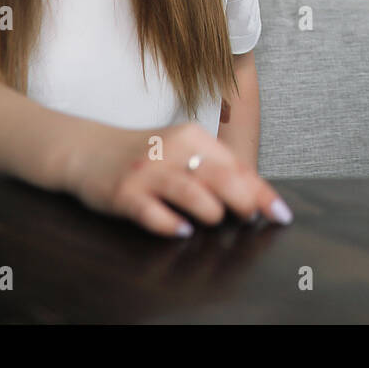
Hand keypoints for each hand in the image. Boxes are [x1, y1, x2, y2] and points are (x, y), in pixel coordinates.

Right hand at [65, 122, 290, 237]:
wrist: (87, 150)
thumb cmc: (147, 154)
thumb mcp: (182, 150)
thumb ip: (216, 167)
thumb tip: (258, 196)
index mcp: (192, 136)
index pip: (236, 165)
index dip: (262, 193)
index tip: (281, 214)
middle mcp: (171, 150)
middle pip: (220, 176)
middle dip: (243, 201)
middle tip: (248, 218)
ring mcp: (146, 171)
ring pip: (190, 192)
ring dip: (210, 211)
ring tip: (215, 220)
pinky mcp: (124, 193)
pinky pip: (152, 212)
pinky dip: (170, 224)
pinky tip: (181, 231)